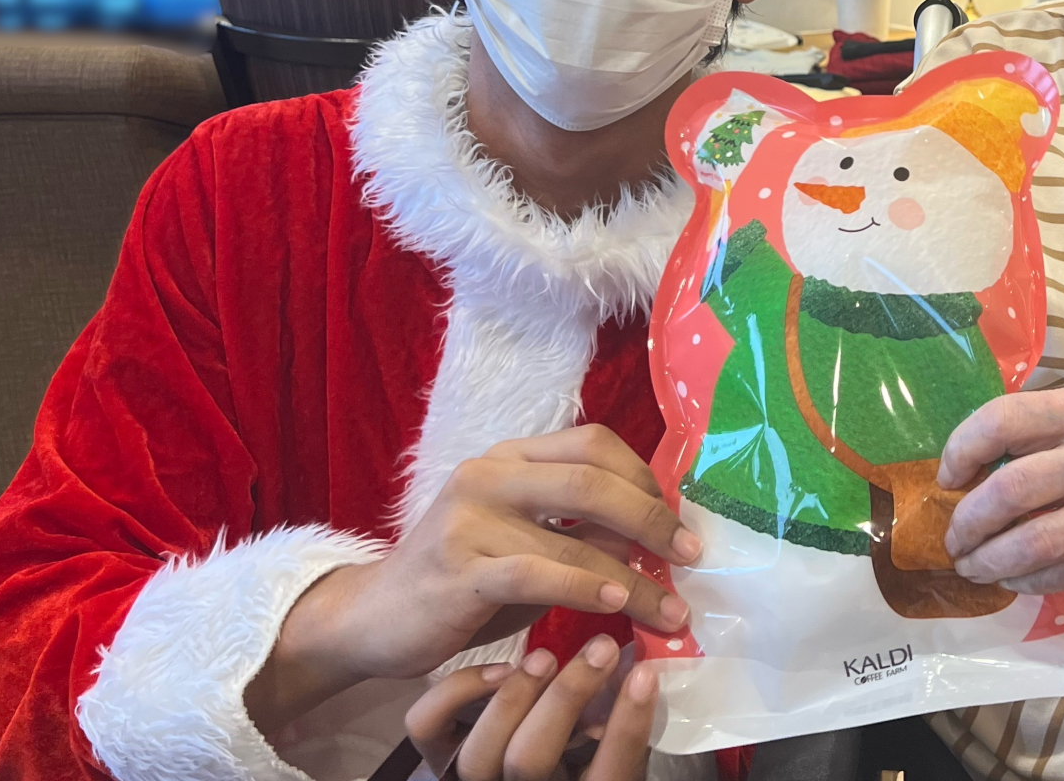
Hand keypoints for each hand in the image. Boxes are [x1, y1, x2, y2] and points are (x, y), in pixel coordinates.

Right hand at [246, 425, 697, 733]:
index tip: (680, 522)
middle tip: (690, 555)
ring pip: (573, 532)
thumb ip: (581, 531)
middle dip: (652, 517)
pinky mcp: (457, 568)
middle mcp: (488, 474)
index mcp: (509, 457)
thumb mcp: (526, 546)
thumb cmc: (462, 581)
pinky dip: (584, 585)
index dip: (645, 479)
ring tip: (669, 609)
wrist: (372, 619)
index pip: (594, 444)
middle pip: (591, 478)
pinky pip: (536, 570)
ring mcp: (469, 518)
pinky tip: (614, 604)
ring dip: (633, 576)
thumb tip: (655, 536)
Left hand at [406, 636, 657, 780]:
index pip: (609, 773)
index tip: (646, 673)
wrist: (509, 772)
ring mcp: (468, 779)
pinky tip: (498, 667)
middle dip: (566, 699)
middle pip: (530, 761)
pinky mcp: (433, 756)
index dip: (628, 725)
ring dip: (513, 698)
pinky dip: (459, 693)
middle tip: (602, 647)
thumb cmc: (571, 757)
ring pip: (478, 754)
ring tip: (546, 656)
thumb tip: (639, 662)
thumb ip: (619, 715)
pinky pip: (427, 728)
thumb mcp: (603, 745)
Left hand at [937, 379, 1063, 591]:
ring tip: (974, 566)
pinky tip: (1016, 580)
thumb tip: (980, 459)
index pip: (1007, 419)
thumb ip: (1051, 423)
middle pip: (1014, 489)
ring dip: (993, 560)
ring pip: (1038, 542)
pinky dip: (1033, 581)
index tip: (948, 475)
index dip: (963, 448)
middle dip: (970, 521)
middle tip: (954, 537)